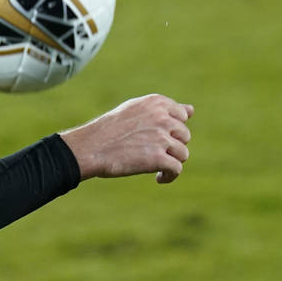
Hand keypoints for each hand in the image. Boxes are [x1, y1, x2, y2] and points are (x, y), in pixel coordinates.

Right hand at [59, 94, 193, 181]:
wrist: (90, 147)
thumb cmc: (109, 129)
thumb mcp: (136, 110)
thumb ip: (163, 110)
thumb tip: (191, 110)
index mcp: (156, 103)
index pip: (182, 116)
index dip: (171, 130)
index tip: (157, 138)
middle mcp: (162, 118)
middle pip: (184, 135)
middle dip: (172, 145)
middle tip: (152, 153)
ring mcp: (162, 138)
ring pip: (183, 153)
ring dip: (171, 161)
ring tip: (156, 167)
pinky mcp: (159, 158)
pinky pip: (177, 169)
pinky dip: (169, 176)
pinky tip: (159, 178)